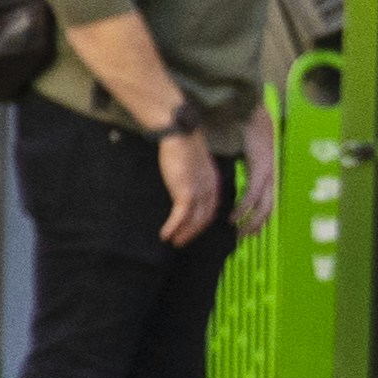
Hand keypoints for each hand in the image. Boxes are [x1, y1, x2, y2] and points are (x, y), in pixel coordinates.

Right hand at [152, 120, 226, 246]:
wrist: (180, 135)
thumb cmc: (183, 144)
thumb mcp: (193, 162)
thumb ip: (193, 174)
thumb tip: (184, 180)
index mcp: (212, 183)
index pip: (210, 209)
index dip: (202, 222)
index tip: (192, 229)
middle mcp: (209, 191)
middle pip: (204, 218)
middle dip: (193, 232)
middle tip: (182, 241)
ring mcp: (199, 193)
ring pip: (193, 221)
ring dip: (184, 234)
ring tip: (174, 242)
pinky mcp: (186, 193)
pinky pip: (180, 217)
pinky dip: (173, 228)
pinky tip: (165, 235)